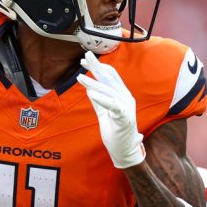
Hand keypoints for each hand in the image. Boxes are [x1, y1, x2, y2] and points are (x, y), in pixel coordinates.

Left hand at [77, 51, 144, 168]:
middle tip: (85, 56)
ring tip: (80, 77)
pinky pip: (112, 105)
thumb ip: (98, 100)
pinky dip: (102, 99)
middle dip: (97, 66)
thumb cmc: (115, 131)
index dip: (98, 66)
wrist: (124, 150)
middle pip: (110, 78)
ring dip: (93, 83)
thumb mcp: (103, 112)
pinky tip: (91, 93)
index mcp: (122, 95)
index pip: (110, 76)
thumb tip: (89, 87)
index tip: (84, 60)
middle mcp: (126, 98)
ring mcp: (126, 107)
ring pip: (108, 91)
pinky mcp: (125, 117)